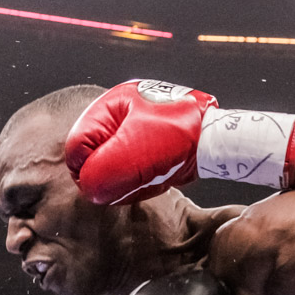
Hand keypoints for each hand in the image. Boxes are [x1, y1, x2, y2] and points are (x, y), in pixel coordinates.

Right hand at [66, 80, 294, 205]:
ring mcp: (133, 129)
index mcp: (111, 105)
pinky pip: (129, 168)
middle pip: (93, 156)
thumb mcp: (133, 153)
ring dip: (125, 179)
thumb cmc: (181, 136)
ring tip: (148, 177)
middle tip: (129, 182)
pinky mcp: (146, 144)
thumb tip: (88, 189)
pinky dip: (137, 179)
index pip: (77, 144)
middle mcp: (120, 114)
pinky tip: (154, 178)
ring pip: (111, 165)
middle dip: (108, 174)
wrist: (216, 140)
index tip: (101, 185)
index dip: (85, 170)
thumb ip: (102, 171)